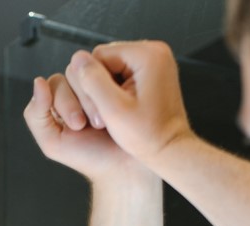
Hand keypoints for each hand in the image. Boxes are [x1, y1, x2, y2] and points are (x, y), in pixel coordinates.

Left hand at [23, 74, 140, 181]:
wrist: (126, 164)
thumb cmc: (90, 157)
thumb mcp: (52, 143)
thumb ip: (36, 116)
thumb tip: (38, 81)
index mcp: (60, 103)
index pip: (54, 85)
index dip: (65, 102)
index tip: (78, 125)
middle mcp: (79, 91)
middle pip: (71, 74)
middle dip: (82, 101)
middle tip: (94, 124)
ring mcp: (100, 84)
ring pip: (89, 71)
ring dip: (96, 95)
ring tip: (107, 118)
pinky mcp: (118, 82)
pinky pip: (109, 69)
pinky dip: (110, 84)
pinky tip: (115, 102)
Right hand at [64, 41, 195, 170]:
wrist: (170, 150)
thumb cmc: (148, 137)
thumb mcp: (113, 110)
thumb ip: (92, 81)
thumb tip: (78, 60)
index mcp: (147, 55)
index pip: (98, 56)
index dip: (92, 83)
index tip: (102, 109)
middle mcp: (154, 51)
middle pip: (104, 59)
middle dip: (100, 86)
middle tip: (108, 113)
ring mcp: (154, 60)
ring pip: (110, 68)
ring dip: (106, 90)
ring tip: (117, 112)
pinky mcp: (152, 72)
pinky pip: (121, 74)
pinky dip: (117, 91)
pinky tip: (123, 108)